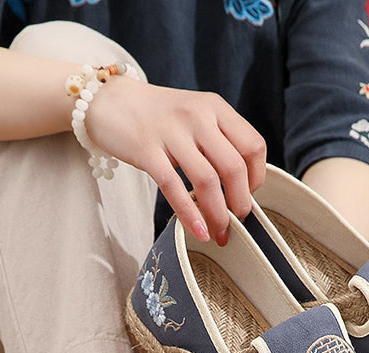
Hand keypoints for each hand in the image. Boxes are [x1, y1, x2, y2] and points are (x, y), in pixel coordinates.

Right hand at [86, 76, 265, 243]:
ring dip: (217, 215)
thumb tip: (242, 189)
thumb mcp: (196, 117)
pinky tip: (198, 231)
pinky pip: (173, 187)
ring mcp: (171, 131)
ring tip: (219, 234)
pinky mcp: (146, 149)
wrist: (111, 101)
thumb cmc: (159, 118)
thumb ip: (219, 142)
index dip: (256, 179)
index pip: (253, 146)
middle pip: (233, 167)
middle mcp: (197, 115)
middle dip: (240, 204)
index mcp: (215, 107)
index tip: (248, 197)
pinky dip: (189, 214)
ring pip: (207, 180)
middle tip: (237, 224)